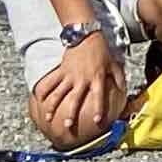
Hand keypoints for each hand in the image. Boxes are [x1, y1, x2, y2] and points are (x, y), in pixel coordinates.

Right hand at [31, 30, 123, 147]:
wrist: (86, 36)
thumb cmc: (102, 51)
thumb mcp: (114, 64)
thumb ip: (119, 78)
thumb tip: (124, 90)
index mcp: (97, 78)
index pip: (98, 96)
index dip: (98, 108)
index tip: (97, 121)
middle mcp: (82, 79)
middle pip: (75, 99)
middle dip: (71, 113)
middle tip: (68, 125)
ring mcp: (70, 75)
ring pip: (59, 93)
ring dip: (52, 106)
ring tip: (48, 118)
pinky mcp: (61, 71)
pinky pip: (50, 82)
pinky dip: (43, 90)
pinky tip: (37, 99)